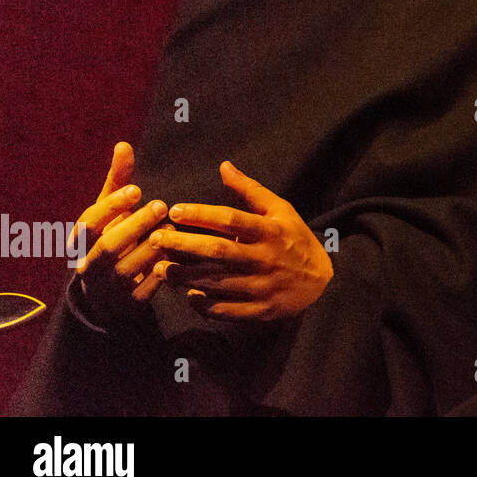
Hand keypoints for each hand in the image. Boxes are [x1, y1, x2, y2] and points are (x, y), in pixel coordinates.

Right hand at [73, 142, 171, 323]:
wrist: (107, 291)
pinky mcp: (127, 305)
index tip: (137, 189)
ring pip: (126, 270)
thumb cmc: (113, 236)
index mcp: (82, 240)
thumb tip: (124, 144)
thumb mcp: (111, 211)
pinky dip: (159, 275)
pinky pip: (144, 292)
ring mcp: (107, 287)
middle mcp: (89, 264)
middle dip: (135, 225)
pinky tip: (176, 258)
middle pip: (108, 246)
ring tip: (171, 229)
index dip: (112, 206)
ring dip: (150, 249)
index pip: (90, 222)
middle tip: (161, 205)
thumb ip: (118, 180)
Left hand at [150, 161, 332, 320]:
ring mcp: (262, 286)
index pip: (232, 220)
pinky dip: (205, 304)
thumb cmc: (295, 239)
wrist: (322, 281)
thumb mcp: (280, 210)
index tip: (175, 210)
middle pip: (218, 251)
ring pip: (216, 282)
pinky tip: (189, 295)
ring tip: (161, 268)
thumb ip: (251, 190)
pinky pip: (226, 310)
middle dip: (183, 245)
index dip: (201, 214)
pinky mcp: (260, 310)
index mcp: (270, 231)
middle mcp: (265, 258)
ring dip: (184, 276)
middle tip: (155, 239)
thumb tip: (224, 166)